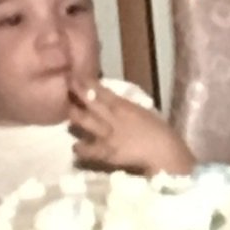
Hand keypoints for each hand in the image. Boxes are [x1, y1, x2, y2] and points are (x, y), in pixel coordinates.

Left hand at [69, 82, 194, 175]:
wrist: (165, 153)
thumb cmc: (160, 132)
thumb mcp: (143, 113)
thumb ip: (127, 108)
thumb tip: (113, 104)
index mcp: (124, 106)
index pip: (101, 90)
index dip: (86, 83)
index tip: (74, 75)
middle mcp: (111, 117)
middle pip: (88, 102)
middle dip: (75, 93)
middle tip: (65, 87)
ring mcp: (106, 135)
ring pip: (83, 122)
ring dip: (73, 116)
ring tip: (68, 113)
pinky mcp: (105, 153)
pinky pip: (87, 150)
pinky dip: (80, 148)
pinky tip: (75, 147)